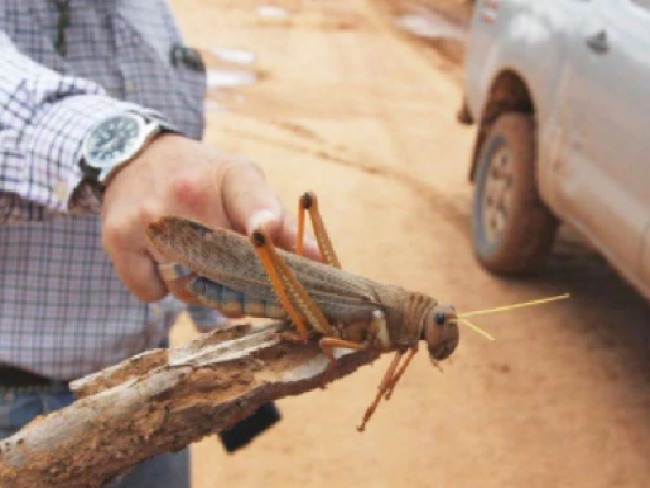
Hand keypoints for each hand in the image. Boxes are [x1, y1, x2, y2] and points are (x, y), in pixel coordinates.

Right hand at [101, 133, 319, 301]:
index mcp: (230, 177)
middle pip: (223, 268)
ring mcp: (148, 218)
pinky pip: (151, 294)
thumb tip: (318, 260)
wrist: (137, 156)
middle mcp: (186, 194)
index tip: (266, 231)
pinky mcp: (117, 239)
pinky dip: (159, 288)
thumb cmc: (203, 176)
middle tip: (237, 282)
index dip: (262, 219)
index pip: (249, 199)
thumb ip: (282, 222)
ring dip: (196, 288)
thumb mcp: (244, 183)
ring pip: (186, 288)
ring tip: (193, 258)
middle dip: (236, 287)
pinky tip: (162, 260)